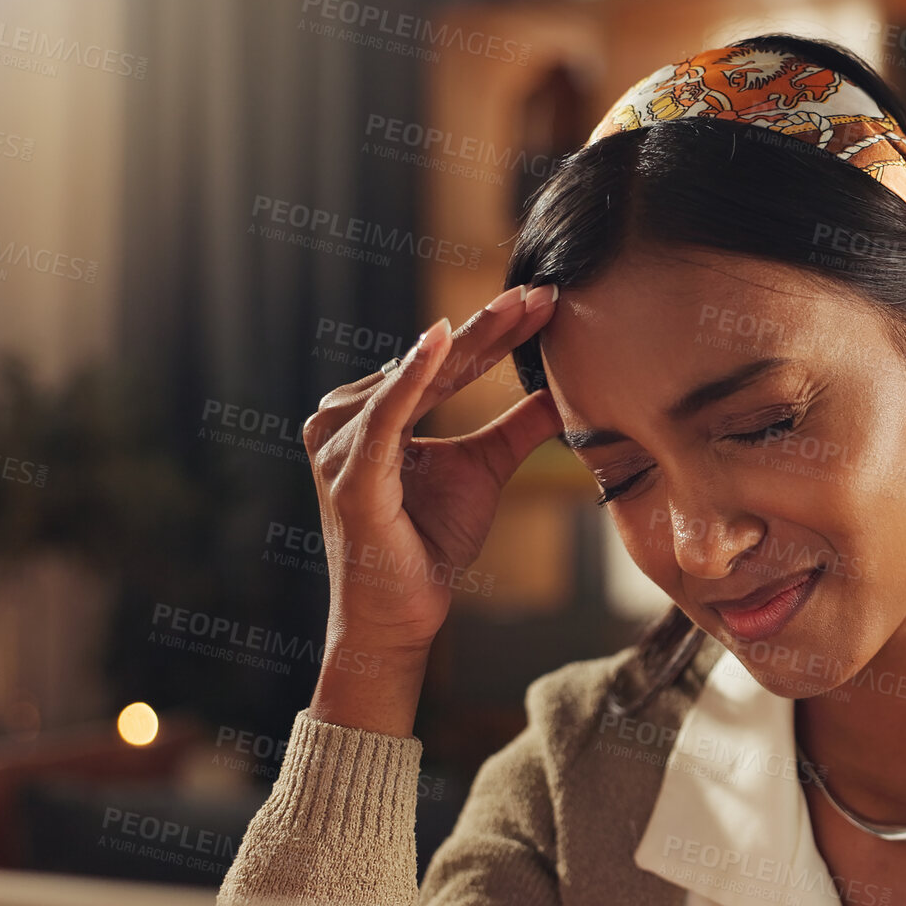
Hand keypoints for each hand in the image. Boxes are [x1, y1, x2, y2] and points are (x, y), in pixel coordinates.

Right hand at [301, 283, 562, 733]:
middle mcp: (349, 415)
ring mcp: (343, 441)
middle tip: (545, 291)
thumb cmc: (430, 543)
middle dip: (494, 326)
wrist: (402, 614)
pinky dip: (413, 375)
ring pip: (419, 378)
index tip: (548, 300)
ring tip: (517, 307)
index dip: (499, 332)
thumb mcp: (485, 470)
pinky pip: (388, 414)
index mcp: (377, 411)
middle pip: (437, 363)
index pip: (450, 362)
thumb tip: (563, 391)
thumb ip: (518, 428)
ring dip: (469, 341)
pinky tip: (441, 337)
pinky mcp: (351, 470)